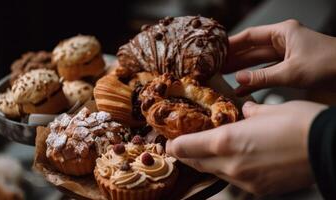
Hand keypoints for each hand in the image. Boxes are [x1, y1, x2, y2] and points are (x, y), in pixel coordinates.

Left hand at [166, 101, 326, 194]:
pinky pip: (234, 180)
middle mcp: (231, 165)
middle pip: (196, 163)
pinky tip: (235, 160)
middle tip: (183, 146)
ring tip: (208, 151)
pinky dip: (228, 170)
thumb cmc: (299, 124)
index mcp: (227, 141)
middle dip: (187, 154)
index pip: (185, 148)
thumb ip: (248, 113)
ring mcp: (245, 181)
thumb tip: (244, 112)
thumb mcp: (267, 111)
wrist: (328, 148)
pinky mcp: (259, 189)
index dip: (174, 145)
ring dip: (207, 162)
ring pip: (214, 172)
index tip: (170, 142)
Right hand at [224, 19, 335, 95]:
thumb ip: (263, 77)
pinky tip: (243, 89)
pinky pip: (268, 73)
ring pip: (258, 63)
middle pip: (252, 49)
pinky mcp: (291, 68)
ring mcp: (287, 55)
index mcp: (283, 32)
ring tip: (224, 77)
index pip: (251, 36)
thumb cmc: (329, 64)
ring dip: (243, 71)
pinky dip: (256, 81)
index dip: (232, 44)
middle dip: (235, 59)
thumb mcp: (291, 72)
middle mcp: (283, 41)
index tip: (216, 51)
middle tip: (216, 67)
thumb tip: (238, 80)